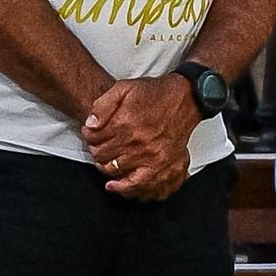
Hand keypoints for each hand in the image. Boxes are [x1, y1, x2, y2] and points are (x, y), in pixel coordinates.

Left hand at [80, 75, 199, 196]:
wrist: (186, 98)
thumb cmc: (156, 93)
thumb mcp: (124, 88)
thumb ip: (103, 105)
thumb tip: (90, 125)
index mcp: (125, 124)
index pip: (94, 139)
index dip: (88, 137)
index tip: (90, 135)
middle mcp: (138, 142)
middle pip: (103, 157)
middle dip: (96, 152)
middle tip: (98, 148)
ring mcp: (151, 156)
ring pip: (117, 171)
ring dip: (106, 169)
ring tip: (105, 164)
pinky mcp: (164, 165)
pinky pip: (140, 184)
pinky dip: (126, 188)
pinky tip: (118, 185)